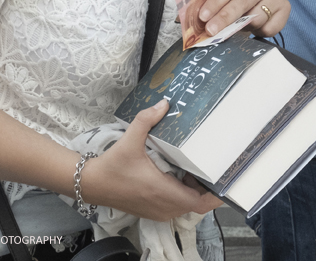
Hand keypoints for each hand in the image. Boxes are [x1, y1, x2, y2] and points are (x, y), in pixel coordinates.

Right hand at [82, 100, 222, 220]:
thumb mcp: (130, 140)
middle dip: (207, 189)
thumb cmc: (112, 166)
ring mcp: (157, 211)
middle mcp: (163, 206)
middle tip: (215, 168)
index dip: (214, 195)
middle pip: (197, 204)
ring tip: (201, 170)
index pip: (199, 203)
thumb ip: (147, 120)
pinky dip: (183, 195)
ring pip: (186, 206)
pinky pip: (176, 207)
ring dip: (195, 192)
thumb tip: (164, 103)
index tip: (224, 179)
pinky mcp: (152, 212)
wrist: (91, 184)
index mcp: (162, 191)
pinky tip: (183, 176)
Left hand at [200, 0, 289, 37]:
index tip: (203, 17)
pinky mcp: (285, 8)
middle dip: (224, 18)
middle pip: (242, 2)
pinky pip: (270, 28)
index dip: (216, 1)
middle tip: (211, 31)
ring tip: (239, 26)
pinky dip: (259, 32)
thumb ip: (204, 2)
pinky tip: (255, 27)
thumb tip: (183, 19)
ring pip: (256, 17)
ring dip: (244, 27)